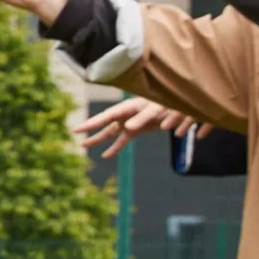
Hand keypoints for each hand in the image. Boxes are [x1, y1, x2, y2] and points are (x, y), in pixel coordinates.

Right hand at [73, 98, 202, 160]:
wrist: (182, 104)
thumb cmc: (169, 102)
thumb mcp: (157, 110)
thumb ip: (142, 118)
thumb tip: (126, 128)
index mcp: (128, 107)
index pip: (106, 116)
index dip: (91, 124)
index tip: (77, 130)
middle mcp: (127, 114)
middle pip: (105, 123)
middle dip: (90, 129)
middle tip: (76, 135)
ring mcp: (132, 122)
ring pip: (111, 132)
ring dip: (99, 139)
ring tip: (84, 145)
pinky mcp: (139, 129)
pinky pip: (124, 140)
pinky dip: (116, 147)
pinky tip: (106, 155)